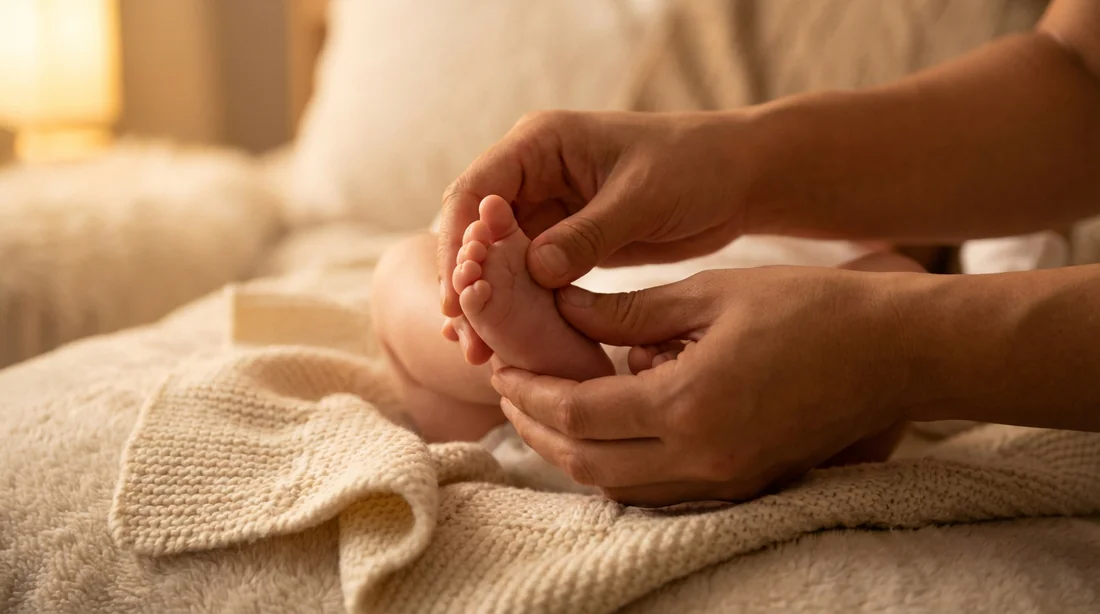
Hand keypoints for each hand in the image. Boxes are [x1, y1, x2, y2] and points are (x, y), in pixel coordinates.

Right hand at [438, 110, 757, 317]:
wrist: (739, 179)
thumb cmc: (696, 168)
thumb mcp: (642, 197)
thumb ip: (589, 233)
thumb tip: (535, 270)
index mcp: (540, 144)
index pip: (475, 192)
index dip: (458, 244)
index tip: (457, 295)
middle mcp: (533, 173)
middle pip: (476, 230)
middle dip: (465, 282)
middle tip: (465, 339)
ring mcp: (547, 208)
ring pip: (496, 260)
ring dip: (487, 302)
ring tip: (479, 354)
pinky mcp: (566, 240)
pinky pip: (526, 276)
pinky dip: (515, 307)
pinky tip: (505, 345)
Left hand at [490, 267, 915, 505]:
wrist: (896, 352)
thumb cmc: (809, 308)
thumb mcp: (710, 292)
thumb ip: (629, 309)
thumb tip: (564, 310)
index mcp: (688, 404)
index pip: (576, 413)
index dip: (528, 392)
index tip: (502, 367)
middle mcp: (702, 458)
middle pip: (587, 463)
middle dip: (535, 430)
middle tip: (510, 391)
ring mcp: (725, 480)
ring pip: (618, 486)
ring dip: (572, 453)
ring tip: (546, 410)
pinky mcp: (743, 484)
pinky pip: (658, 489)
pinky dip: (618, 463)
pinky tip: (606, 426)